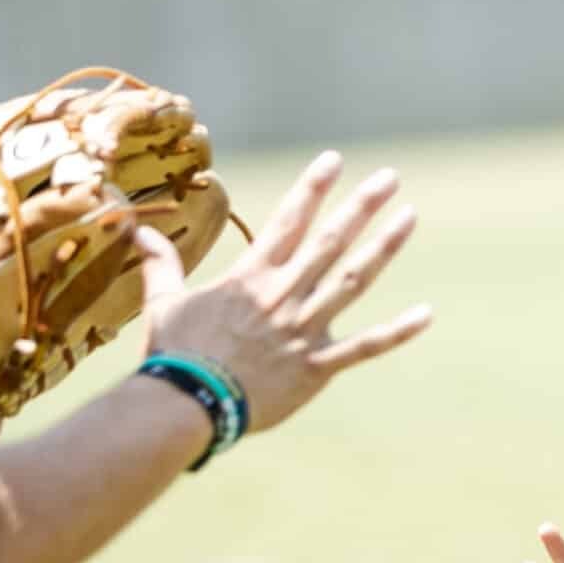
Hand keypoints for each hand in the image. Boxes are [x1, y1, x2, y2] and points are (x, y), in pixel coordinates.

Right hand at [133, 149, 431, 433]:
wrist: (186, 403)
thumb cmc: (173, 354)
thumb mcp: (163, 301)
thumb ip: (161, 263)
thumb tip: (137, 229)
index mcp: (251, 276)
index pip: (288, 220)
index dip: (312, 188)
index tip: (335, 160)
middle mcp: (283, 294)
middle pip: (330, 240)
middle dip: (361, 206)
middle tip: (390, 177)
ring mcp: (304, 328)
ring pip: (353, 280)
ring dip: (384, 247)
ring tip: (409, 217)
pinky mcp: (317, 366)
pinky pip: (365, 347)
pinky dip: (397, 332)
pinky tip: (426, 314)